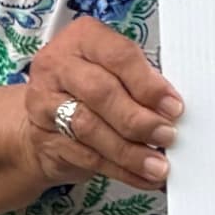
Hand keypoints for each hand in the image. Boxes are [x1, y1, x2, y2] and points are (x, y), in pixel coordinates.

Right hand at [23, 17, 182, 191]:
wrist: (41, 118)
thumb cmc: (89, 85)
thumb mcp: (113, 68)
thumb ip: (139, 79)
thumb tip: (170, 107)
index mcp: (83, 37)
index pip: (119, 56)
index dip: (148, 84)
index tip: (173, 106)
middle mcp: (59, 65)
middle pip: (101, 93)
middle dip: (138, 119)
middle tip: (166, 135)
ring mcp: (45, 103)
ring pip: (90, 129)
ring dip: (129, 151)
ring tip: (156, 164)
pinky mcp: (43, 139)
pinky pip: (85, 157)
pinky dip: (119, 170)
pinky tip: (141, 176)